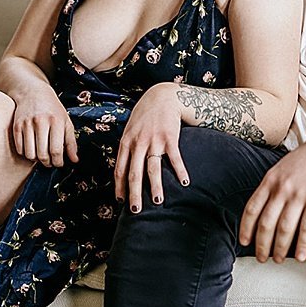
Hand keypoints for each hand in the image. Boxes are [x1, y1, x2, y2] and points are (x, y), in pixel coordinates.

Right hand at [8, 83, 77, 166]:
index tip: (59, 163)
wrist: (33, 93)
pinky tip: (31, 149)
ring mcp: (27, 124)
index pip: (56, 150)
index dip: (58, 162)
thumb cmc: (52, 110)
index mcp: (56, 121)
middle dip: (47, 163)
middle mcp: (40, 122)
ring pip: (30, 154)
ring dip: (36, 159)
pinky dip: (25, 153)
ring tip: (40, 156)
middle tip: (50, 162)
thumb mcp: (66, 122)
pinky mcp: (16, 126)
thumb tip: (74, 160)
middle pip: (42, 154)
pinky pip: (20, 149)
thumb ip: (71, 142)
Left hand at [115, 83, 188, 212]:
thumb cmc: (145, 116)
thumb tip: (125, 168)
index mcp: (126, 143)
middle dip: (134, 194)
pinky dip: (180, 171)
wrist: (162, 96)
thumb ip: (128, 148)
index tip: (121, 201)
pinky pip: (174, 158)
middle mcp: (137, 143)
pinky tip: (185, 182)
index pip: (120, 169)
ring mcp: (153, 141)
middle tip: (136, 210)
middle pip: (134, 173)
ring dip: (156, 186)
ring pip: (152, 168)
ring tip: (158, 201)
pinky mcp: (170, 137)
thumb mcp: (131, 130)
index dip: (120, 186)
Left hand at [238, 140, 305, 262]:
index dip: (246, 228)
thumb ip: (272, 188)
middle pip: (266, 223)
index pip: (252, 209)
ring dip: (281, 248)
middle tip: (262, 257)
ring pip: (284, 228)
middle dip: (262, 244)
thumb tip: (263, 210)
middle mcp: (282, 189)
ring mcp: (299, 195)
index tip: (244, 241)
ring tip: (279, 259)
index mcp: (270, 181)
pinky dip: (303, 244)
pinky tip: (301, 255)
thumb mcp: (281, 169)